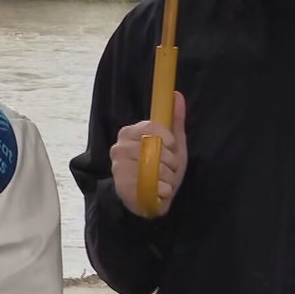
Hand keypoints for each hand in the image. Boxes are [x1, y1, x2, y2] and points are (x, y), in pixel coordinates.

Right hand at [111, 91, 187, 217]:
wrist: (147, 199)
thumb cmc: (161, 168)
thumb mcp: (172, 144)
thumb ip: (174, 120)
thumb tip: (176, 94)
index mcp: (128, 133)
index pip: (151, 127)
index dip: (167, 137)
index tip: (172, 145)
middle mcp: (119, 148)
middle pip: (155, 148)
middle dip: (170, 161)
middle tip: (167, 168)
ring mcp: (118, 167)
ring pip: (156, 168)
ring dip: (168, 177)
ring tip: (163, 180)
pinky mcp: (121, 185)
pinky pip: (153, 185)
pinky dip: (163, 190)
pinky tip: (158, 191)